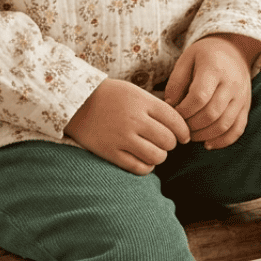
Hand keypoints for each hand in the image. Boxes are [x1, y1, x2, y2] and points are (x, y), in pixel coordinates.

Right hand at [64, 78, 191, 175]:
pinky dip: (146, 167)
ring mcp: (122, 137)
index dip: (184, 131)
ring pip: (157, 156)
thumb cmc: (110, 95)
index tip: (184, 137)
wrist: (77, 102)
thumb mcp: (134, 92)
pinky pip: (139, 168)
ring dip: (159, 156)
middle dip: (171, 144)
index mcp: (142, 102)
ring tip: (153, 151)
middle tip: (165, 142)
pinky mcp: (110, 152)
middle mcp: (134, 120)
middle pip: (168, 140)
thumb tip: (179, 124)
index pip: (175, 120)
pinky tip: (143, 160)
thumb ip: (155, 106)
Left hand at [163, 34, 259, 149]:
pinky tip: (207, 144)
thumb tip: (170, 107)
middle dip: (192, 125)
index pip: (199, 96)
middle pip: (212, 113)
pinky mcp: (246, 107)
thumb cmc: (204, 55)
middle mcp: (231, 84)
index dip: (184, 110)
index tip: (174, 113)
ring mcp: (241, 97)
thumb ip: (176, 82)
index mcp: (214, 68)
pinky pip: (237, 129)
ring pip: (224, 125)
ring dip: (204, 135)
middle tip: (180, 127)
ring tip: (190, 135)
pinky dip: (222, 141)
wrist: (233, 50)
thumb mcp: (186, 59)